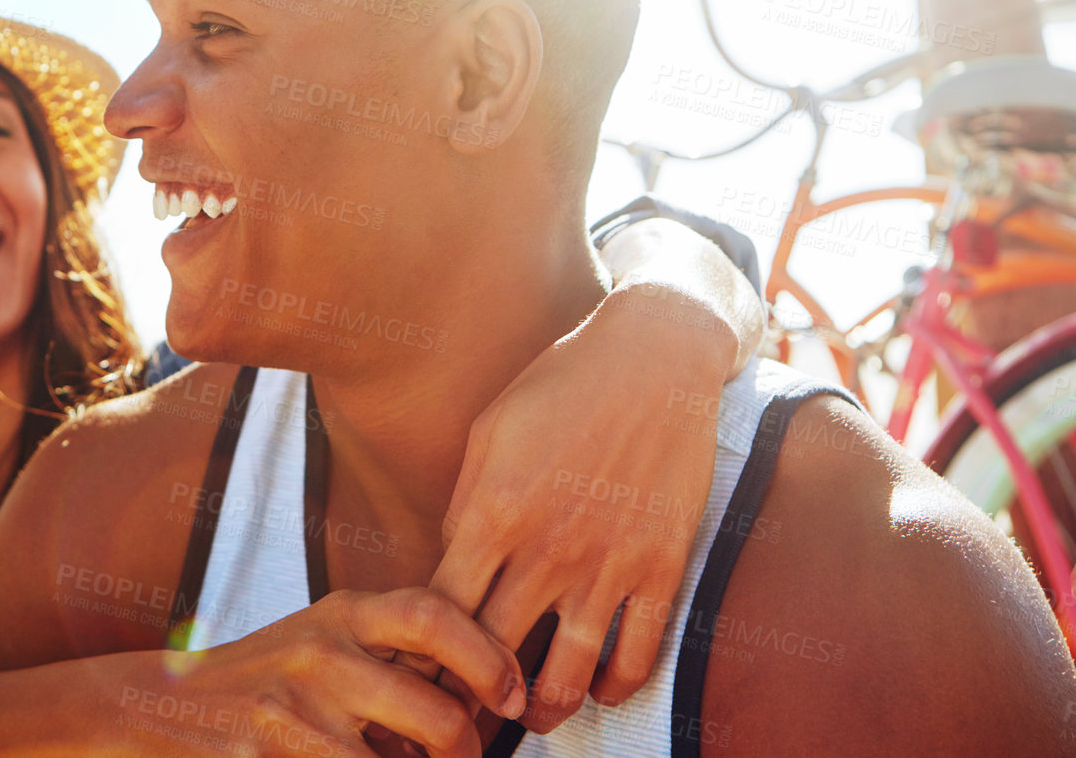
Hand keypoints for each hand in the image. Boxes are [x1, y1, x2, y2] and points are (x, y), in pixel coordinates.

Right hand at [117, 588, 524, 757]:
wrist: (156, 704)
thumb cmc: (259, 679)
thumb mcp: (322, 639)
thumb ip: (388, 652)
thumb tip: (474, 699)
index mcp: (342, 612)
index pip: (435, 613)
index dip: (489, 655)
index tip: (511, 694)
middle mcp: (321, 653)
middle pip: (438, 709)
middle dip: (468, 752)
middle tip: (467, 757)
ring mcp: (294, 711)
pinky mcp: (269, 756)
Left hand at [427, 285, 734, 731]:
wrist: (654, 356)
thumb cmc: (560, 384)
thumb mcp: (489, 432)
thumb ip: (465, 505)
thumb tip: (447, 569)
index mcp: (493, 511)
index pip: (441, 612)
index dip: (421, 654)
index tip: (413, 675)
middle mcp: (546, 548)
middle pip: (493, 654)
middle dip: (467, 698)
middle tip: (457, 718)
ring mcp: (608, 562)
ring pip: (565, 675)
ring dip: (541, 712)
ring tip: (529, 719)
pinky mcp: (662, 566)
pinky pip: (638, 654)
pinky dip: (616, 687)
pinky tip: (599, 690)